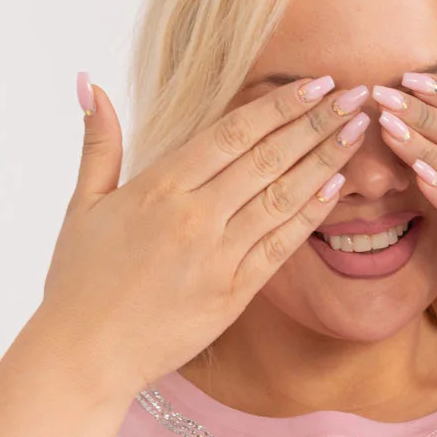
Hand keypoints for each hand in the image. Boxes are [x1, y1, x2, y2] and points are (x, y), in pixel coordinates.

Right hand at [35, 75, 372, 393]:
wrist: (86, 354)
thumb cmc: (79, 282)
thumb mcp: (83, 205)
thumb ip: (99, 143)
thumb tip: (88, 82)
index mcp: (159, 187)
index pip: (233, 133)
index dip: (280, 105)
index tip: (316, 83)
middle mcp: (194, 217)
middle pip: (267, 158)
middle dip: (316, 123)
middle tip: (355, 95)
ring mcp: (217, 258)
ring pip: (282, 198)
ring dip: (324, 161)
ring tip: (357, 131)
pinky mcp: (232, 296)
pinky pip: (279, 247)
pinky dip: (309, 215)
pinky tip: (336, 187)